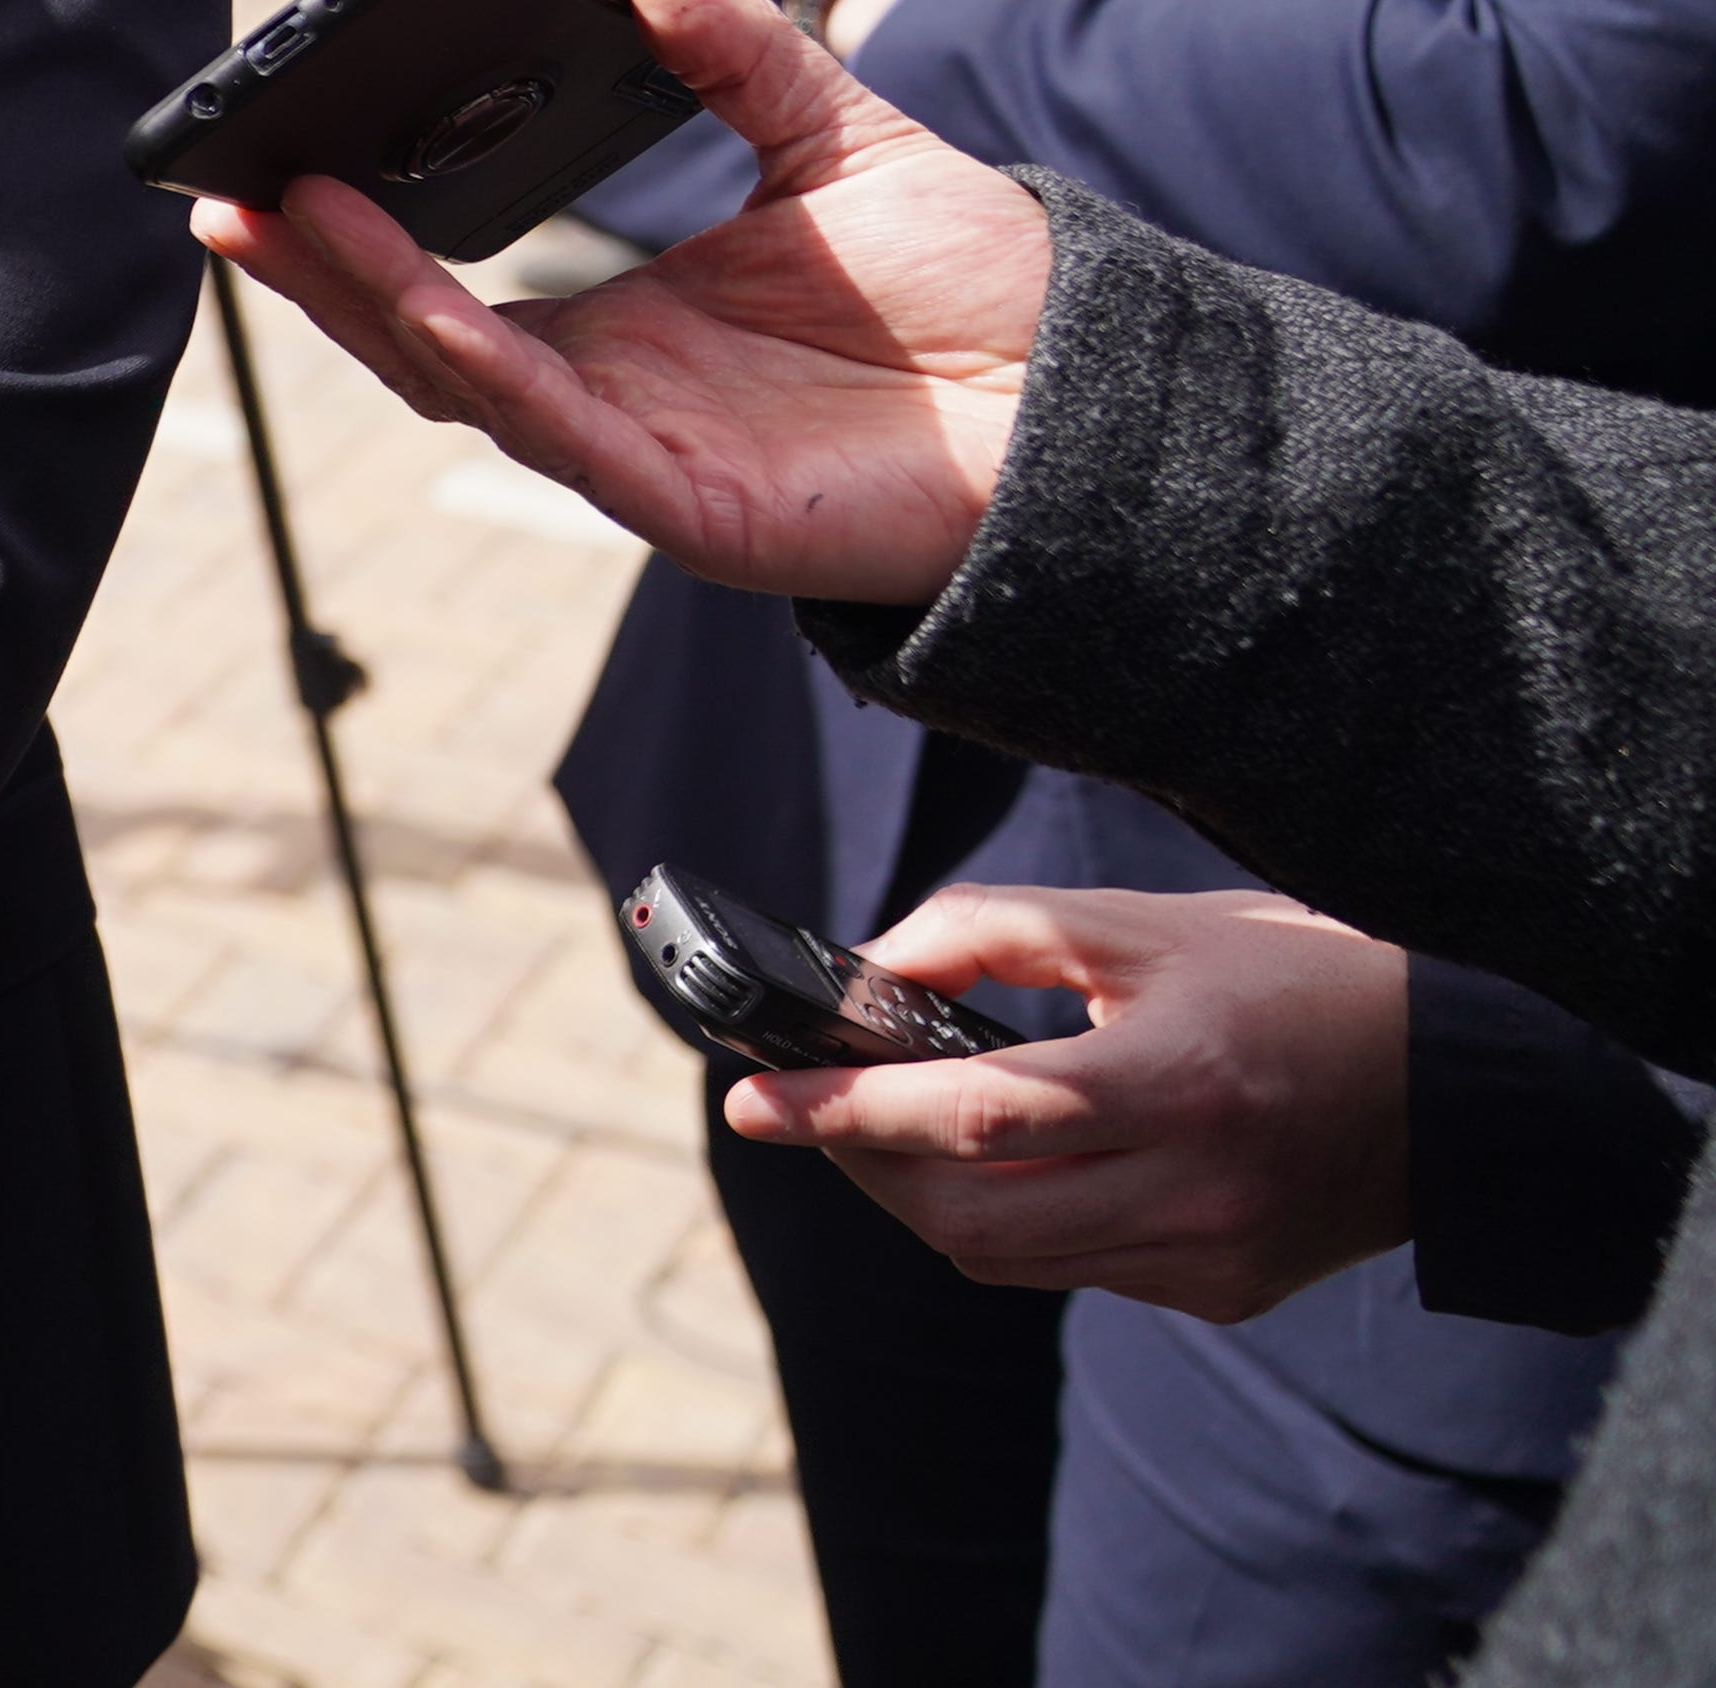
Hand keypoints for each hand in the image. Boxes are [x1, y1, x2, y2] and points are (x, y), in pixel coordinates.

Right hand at [196, 0, 1046, 605]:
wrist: (1101, 393)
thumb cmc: (980, 287)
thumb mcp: (834, 130)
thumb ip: (733, 47)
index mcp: (630, 327)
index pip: (455, 284)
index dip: (361, 232)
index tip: (284, 152)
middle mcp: (615, 397)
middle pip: (418, 338)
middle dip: (310, 271)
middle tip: (215, 189)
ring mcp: (644, 456)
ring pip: (459, 385)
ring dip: (358, 305)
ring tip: (275, 218)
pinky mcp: (690, 507)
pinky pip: (556, 433)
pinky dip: (474, 364)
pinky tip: (417, 299)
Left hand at [733, 886, 1409, 1323]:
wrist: (1463, 1083)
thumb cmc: (1298, 978)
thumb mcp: (1142, 925)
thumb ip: (992, 930)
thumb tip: (863, 969)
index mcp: (1178, 1082)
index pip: (973, 1115)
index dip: (847, 1111)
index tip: (752, 1100)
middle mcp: (1196, 1190)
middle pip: (968, 1216)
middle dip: (860, 1165)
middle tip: (803, 1111)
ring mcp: (1212, 1258)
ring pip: (1006, 1259)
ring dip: (920, 1198)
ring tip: (880, 1129)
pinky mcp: (1224, 1291)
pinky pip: (1073, 1270)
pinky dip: (1009, 1220)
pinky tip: (1001, 1162)